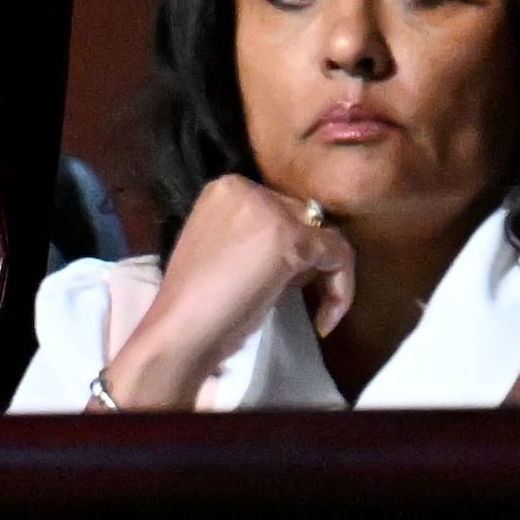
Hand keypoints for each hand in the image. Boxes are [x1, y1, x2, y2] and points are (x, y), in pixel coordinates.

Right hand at [99, 176, 351, 408]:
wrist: (178, 331)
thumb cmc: (195, 303)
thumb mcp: (226, 253)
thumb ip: (258, 239)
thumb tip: (307, 249)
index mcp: (225, 189)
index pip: (282, 210)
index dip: (287, 249)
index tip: (278, 284)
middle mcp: (247, 189)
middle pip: (306, 220)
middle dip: (307, 261)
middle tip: (285, 297)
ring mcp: (270, 212)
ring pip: (327, 238)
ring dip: (328, 278)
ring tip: (311, 311)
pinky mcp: (290, 239)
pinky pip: (337, 256)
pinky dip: (341, 289)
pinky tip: (325, 320)